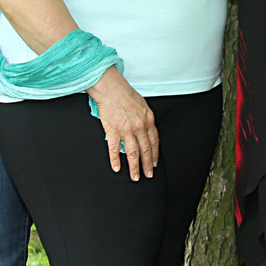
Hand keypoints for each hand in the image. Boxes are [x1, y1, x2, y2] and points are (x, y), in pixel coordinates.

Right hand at [88, 66, 158, 180]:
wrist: (111, 88)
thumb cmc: (125, 94)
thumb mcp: (143, 105)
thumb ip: (145, 119)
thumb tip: (145, 130)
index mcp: (148, 120)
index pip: (154, 142)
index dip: (154, 154)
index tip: (154, 163)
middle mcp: (139, 127)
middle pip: (145, 150)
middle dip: (147, 165)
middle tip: (148, 175)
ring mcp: (126, 130)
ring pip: (132, 153)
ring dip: (134, 167)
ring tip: (135, 177)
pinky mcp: (113, 131)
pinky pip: (114, 150)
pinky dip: (115, 160)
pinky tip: (117, 168)